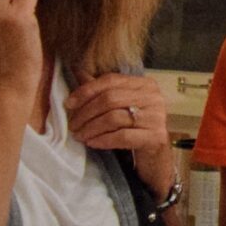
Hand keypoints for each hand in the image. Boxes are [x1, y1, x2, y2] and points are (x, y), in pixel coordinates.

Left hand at [68, 72, 174, 190]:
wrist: (155, 153)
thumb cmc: (134, 126)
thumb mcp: (120, 106)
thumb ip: (102, 90)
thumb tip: (77, 72)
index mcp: (145, 84)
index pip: (111, 80)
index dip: (86, 91)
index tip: (68, 104)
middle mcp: (154, 97)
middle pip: (110, 98)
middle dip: (85, 112)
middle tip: (72, 125)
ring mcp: (157, 116)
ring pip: (114, 118)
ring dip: (91, 128)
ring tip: (79, 135)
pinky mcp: (156, 136)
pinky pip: (123, 136)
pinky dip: (103, 140)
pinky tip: (92, 143)